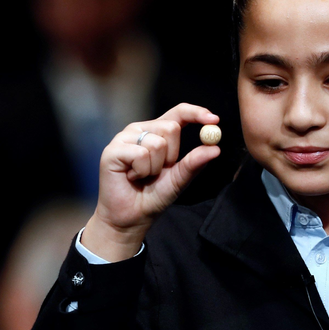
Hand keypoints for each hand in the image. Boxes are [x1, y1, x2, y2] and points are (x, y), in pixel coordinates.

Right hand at [82, 103, 221, 260]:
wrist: (132, 217)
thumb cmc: (153, 196)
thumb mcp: (179, 179)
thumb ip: (194, 162)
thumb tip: (216, 148)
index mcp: (157, 132)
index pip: (179, 112)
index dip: (196, 113)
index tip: (214, 120)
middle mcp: (140, 130)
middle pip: (170, 127)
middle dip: (171, 156)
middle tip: (157, 171)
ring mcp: (124, 138)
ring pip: (156, 143)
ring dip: (154, 168)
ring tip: (141, 177)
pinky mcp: (112, 150)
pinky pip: (140, 154)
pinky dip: (141, 171)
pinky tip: (131, 178)